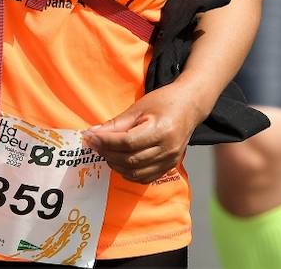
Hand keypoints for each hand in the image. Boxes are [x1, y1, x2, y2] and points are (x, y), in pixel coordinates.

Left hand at [82, 85, 199, 183]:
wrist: (190, 106)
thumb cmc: (164, 102)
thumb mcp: (139, 108)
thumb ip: (116, 124)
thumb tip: (93, 133)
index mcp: (161, 130)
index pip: (127, 143)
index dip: (106, 142)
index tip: (91, 137)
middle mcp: (168, 149)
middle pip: (130, 159)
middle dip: (108, 153)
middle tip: (94, 144)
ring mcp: (170, 160)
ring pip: (136, 172)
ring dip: (116, 165)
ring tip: (105, 152)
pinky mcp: (170, 166)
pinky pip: (145, 178)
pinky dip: (129, 173)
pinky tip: (119, 162)